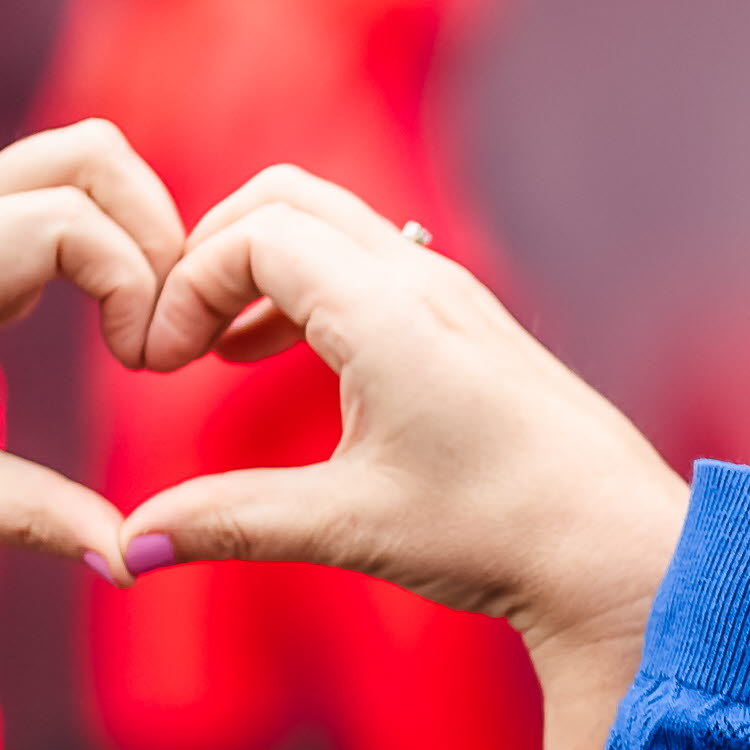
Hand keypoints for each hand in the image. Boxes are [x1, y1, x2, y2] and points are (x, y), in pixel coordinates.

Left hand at [0, 125, 177, 604]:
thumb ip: (39, 520)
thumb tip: (133, 560)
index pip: (70, 222)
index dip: (135, 285)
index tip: (141, 365)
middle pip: (89, 156)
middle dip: (158, 233)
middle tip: (165, 331)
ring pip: (79, 164)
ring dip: (138, 231)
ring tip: (144, 326)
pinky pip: (58, 198)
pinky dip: (110, 242)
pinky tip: (113, 324)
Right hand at [118, 170, 682, 676]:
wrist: (618, 550)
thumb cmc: (498, 532)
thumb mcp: (349, 526)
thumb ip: (231, 522)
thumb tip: (131, 547)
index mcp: (384, 311)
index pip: (250, 235)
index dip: (184, 284)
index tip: (158, 364)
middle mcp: (421, 280)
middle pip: (283, 199)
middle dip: (210, 253)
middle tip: (173, 336)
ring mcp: (453, 293)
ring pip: (330, 226)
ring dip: (259, 269)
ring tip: (215, 353)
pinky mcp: (471, 323)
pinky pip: (369, 263)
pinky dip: (309, 290)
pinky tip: (283, 362)